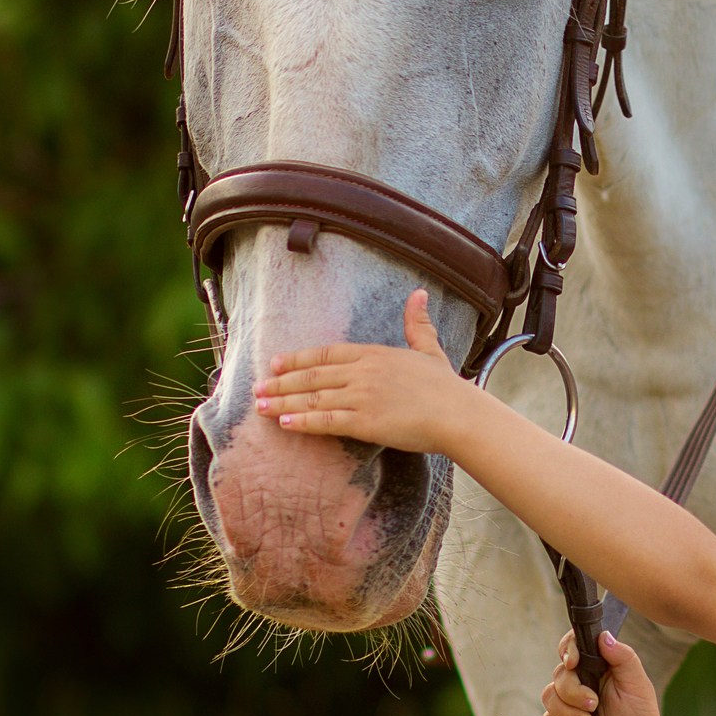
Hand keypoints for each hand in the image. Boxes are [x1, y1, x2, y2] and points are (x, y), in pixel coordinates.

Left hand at [257, 289, 465, 450]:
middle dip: (281, 382)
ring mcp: (362, 397)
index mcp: (374, 354)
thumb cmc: (446, 386)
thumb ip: (417, 323)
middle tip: (257, 388)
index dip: (297, 358)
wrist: (458, 414)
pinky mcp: (365, 422)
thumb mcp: (429, 348)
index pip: (326, 353)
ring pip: (313, 398)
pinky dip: (303, 422)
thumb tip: (419, 293)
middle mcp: (363, 372)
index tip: (275, 363)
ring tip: (261, 407)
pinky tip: (285, 422)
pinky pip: (326, 421)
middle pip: (312, 375)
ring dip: (283, 402)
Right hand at [537, 631, 667, 715]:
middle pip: (559, 675)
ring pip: (549, 697)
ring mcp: (570, 703)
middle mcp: (582, 681)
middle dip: (574, 693)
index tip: (573, 663)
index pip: (573, 646)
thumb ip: (623, 657)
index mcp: (599, 666)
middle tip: (594, 705)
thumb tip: (604, 636)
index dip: (567, 650)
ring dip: (570, 714)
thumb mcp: (637, 684)